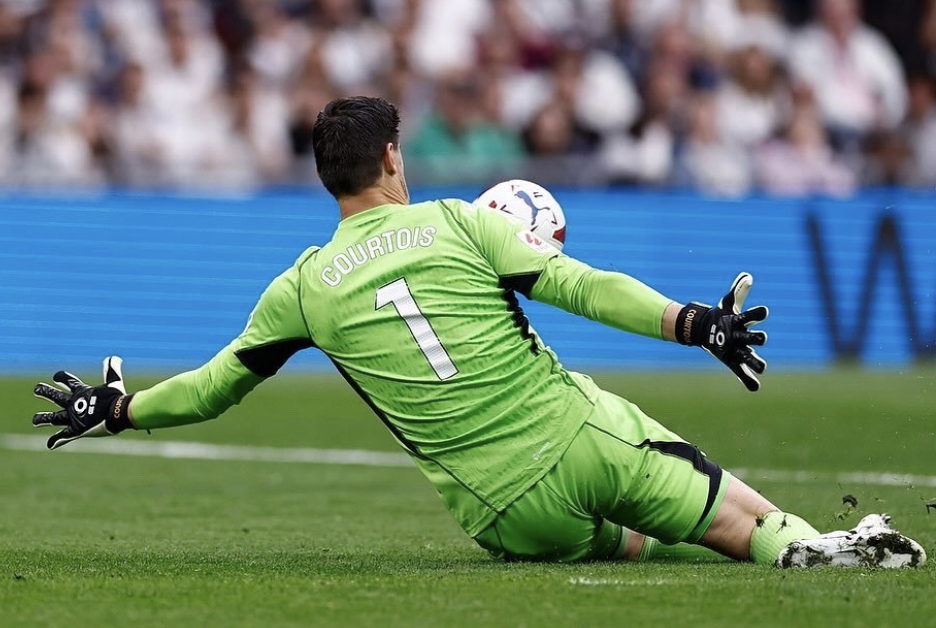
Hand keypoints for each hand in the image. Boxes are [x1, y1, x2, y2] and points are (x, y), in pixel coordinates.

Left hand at [32, 356, 133, 449]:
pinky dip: (57, 441)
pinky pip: (64, 436)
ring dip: (42, 418)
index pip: (68, 381)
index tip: (56, 376)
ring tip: (35, 420)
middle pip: (55, 396)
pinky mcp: (76, 430)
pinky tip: (50, 445)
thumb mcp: (114, 382)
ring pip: (53, 418)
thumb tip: (114, 357)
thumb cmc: (116, 398)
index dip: (62, 377)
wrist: (117, 413)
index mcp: (82, 392)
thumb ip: (112, 369)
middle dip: (45, 391)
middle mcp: (73, 404)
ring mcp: (73, 417)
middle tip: (37, 389)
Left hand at [675, 273, 768, 391]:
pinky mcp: (732, 361)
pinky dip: (748, 380)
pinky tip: (754, 387)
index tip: (764, 312)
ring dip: (757, 363)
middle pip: (755, 338)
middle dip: (758, 338)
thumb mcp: (727, 302)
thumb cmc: (722, 315)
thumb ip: (737, 290)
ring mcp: (739, 349)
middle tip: (763, 338)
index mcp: (742, 321)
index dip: (758, 314)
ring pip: (751, 357)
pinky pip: (741, 372)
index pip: (753, 316)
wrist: (707, 330)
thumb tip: (748, 276)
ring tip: (763, 368)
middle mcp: (743, 336)